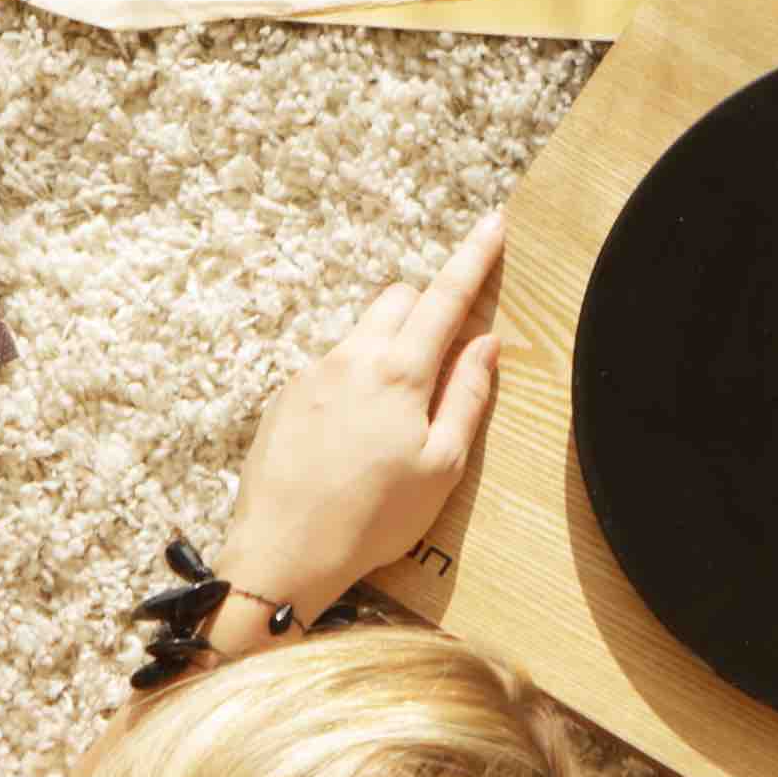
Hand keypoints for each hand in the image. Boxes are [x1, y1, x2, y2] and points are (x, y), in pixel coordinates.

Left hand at [218, 212, 506, 616]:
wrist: (282, 553)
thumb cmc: (372, 520)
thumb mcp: (441, 467)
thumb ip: (467, 396)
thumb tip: (485, 344)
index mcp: (398, 373)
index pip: (446, 297)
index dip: (475, 258)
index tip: (494, 223)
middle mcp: (350, 359)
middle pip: (398, 299)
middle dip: (427, 310)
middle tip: (442, 361)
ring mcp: (311, 374)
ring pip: (362, 334)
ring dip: (387, 352)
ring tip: (392, 423)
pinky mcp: (284, 396)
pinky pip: (330, 368)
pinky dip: (353, 383)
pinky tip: (353, 440)